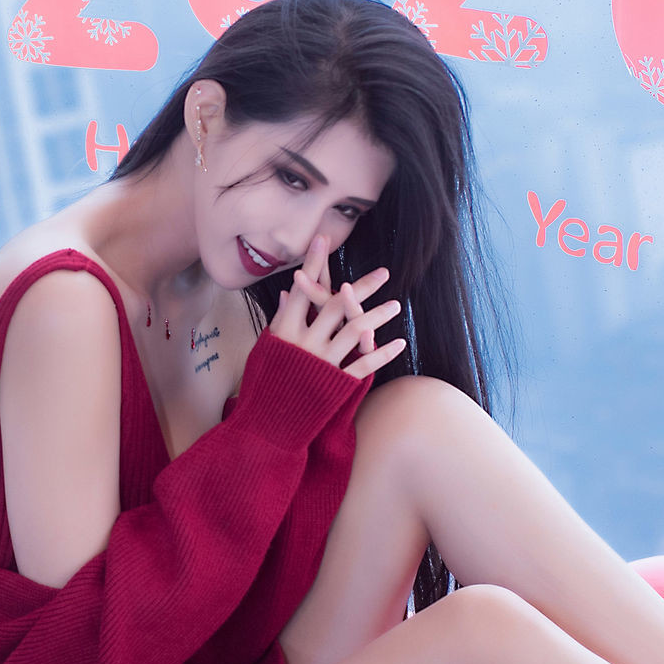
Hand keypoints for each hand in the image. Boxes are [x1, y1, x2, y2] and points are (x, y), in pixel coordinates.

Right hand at [269, 234, 404, 379]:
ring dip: (378, 316)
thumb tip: (288, 294)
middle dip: (362, 287)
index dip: (313, 264)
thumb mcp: (266, 349)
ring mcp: (322, 362)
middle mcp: (304, 342)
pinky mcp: (335, 383)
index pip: (302, 289)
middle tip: (384, 272)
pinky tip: (399, 342)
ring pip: (355, 331)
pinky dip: (382, 353)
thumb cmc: (264, 384)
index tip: (323, 239)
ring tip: (396, 304)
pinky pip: (363, 364)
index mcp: (284, 330)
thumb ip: (281, 321)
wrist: (267, 424)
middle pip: (337, 306)